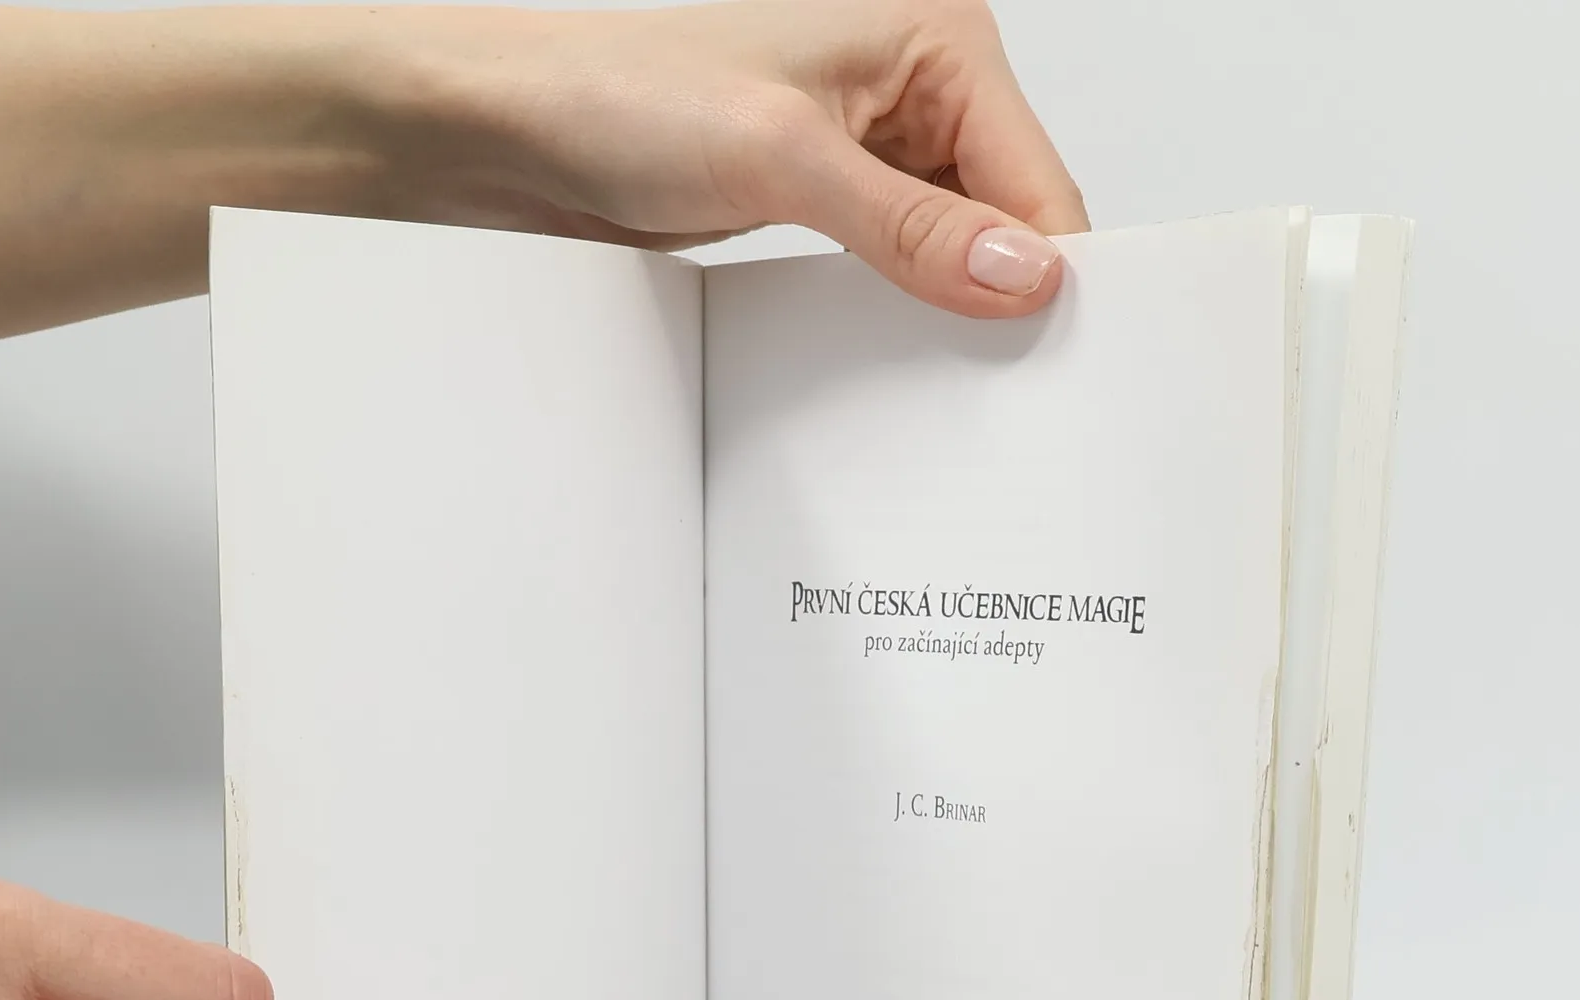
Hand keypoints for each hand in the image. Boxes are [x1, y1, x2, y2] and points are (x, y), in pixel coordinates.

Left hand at [380, 0, 1090, 316]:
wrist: (520, 133)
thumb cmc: (624, 98)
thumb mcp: (784, 161)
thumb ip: (911, 229)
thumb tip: (1022, 276)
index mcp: (935, 35)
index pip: (1038, 177)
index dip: (1056, 271)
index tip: (1059, 359)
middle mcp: (918, 83)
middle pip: (1011, 214)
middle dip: (1006, 293)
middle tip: (1005, 385)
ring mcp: (879, 143)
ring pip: (962, 246)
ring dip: (953, 306)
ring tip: (944, 367)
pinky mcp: (837, 194)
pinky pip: (905, 262)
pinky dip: (906, 307)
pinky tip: (897, 346)